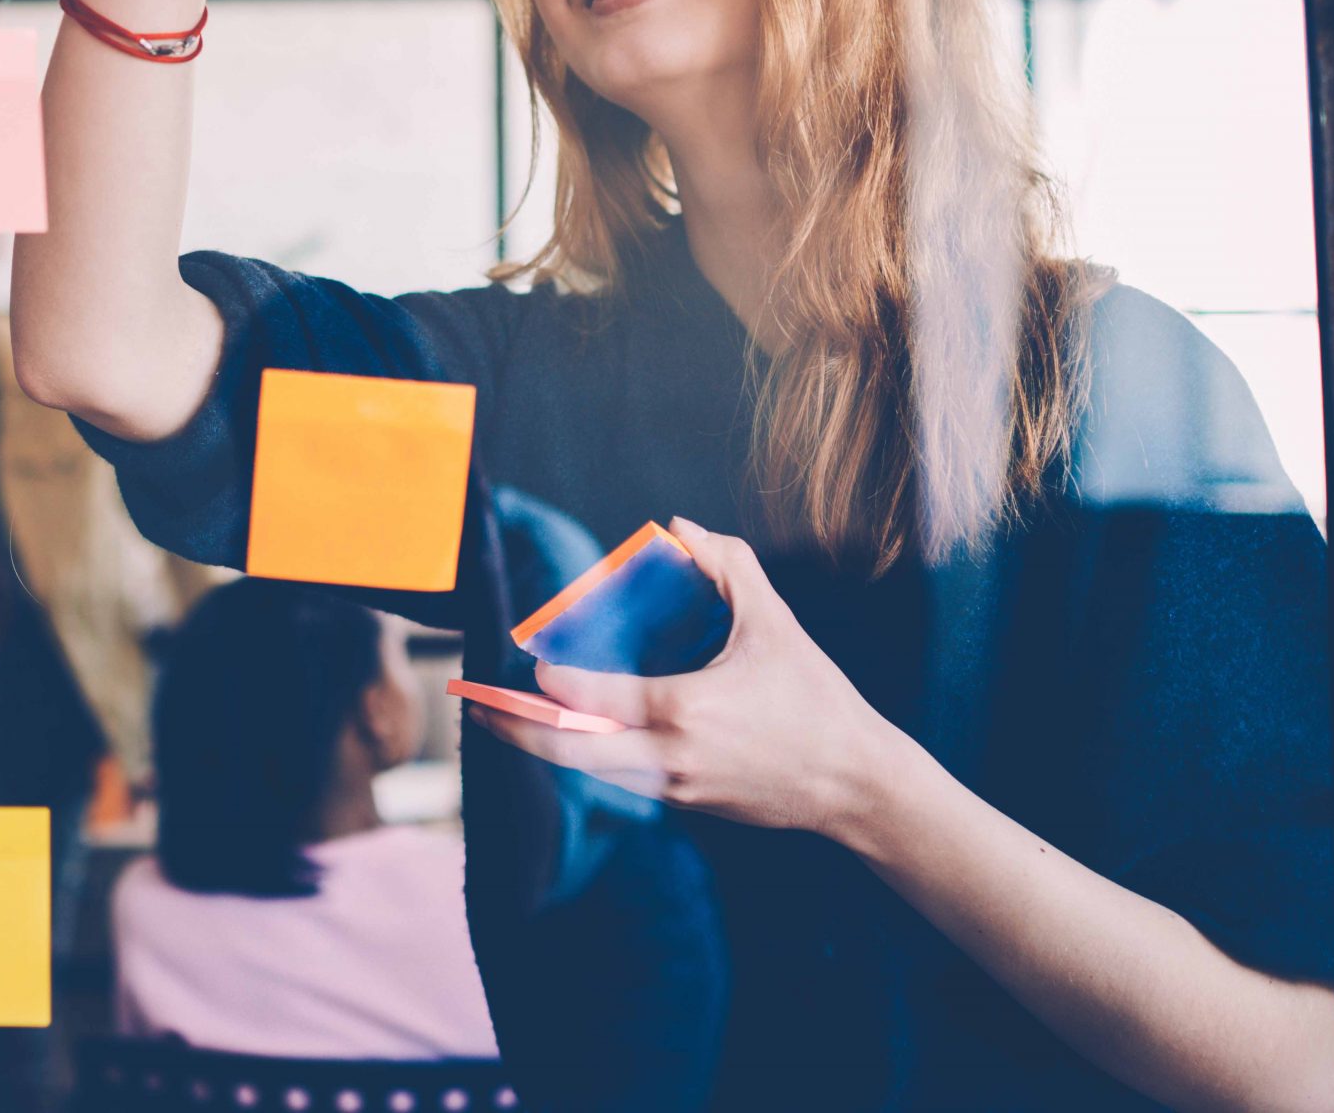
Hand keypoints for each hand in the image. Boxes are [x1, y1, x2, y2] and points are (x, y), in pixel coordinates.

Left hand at [469, 517, 911, 840]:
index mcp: (684, 710)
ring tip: (510, 726)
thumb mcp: (774, 624)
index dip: (553, 685)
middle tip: (477, 714)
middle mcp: (669, 758)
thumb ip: (729, 566)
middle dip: (517, 733)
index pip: (594, 699)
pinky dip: (592, 760)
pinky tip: (576, 739)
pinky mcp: (688, 807)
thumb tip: (683, 526)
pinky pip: (625, 781)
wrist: (856, 785)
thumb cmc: (815, 699)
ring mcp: (676, 789)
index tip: (532, 667)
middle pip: (570, 751)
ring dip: (549, 749)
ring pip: (592, 772)